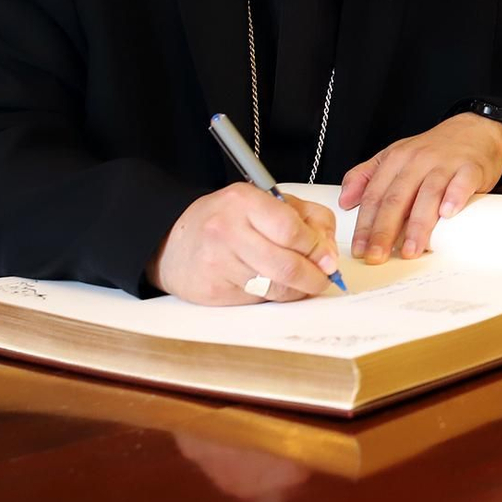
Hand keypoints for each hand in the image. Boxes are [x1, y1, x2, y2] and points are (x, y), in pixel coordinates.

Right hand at [147, 183, 338, 304]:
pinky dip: (274, 297)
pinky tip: (272, 286)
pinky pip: (259, 300)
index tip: (328, 259)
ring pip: (276, 288)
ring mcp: (219, 263)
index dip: (317, 248)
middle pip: (287, 265)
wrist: (173, 243)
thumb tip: (328, 251)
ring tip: (303, 284)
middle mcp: (228, 231)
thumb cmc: (224, 220)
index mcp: (244, 201)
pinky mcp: (214, 291)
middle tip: (324, 279)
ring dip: (298, 291)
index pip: (292, 230)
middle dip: (315, 277)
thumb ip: (305, 218)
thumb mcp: (265, 202)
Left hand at [339, 113, 501, 263]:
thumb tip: (345, 200)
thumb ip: (366, 176)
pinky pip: (461, 183)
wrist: (474, 130)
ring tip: (410, 250)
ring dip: (417, 224)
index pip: (374, 196)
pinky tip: (447, 213)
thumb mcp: (395, 157)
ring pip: (427, 194)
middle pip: (396, 198)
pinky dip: (454, 197)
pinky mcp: (470, 168)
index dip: (364, 225)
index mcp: (395, 160)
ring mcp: (445, 164)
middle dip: (384, 231)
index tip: (359, 249)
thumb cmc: (433, 150)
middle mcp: (417, 161)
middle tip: (377, 255)